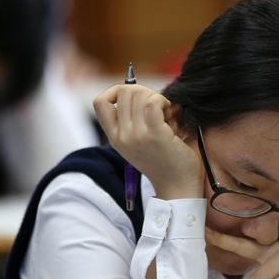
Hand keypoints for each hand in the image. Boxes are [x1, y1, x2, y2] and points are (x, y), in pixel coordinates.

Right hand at [93, 84, 203, 198]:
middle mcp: (122, 136)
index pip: (100, 102)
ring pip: (138, 94)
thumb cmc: (165, 162)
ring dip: (156, 97)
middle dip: (144, 92)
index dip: (117, 91)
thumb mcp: (139, 142)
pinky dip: (163, 101)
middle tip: (158, 106)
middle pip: (124, 92)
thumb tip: (142, 92)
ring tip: (166, 113)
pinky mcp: (155, 134)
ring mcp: (137, 135)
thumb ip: (133, 121)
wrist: (178, 187)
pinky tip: (171, 113)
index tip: (135, 98)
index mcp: (115, 137)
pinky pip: (153, 102)